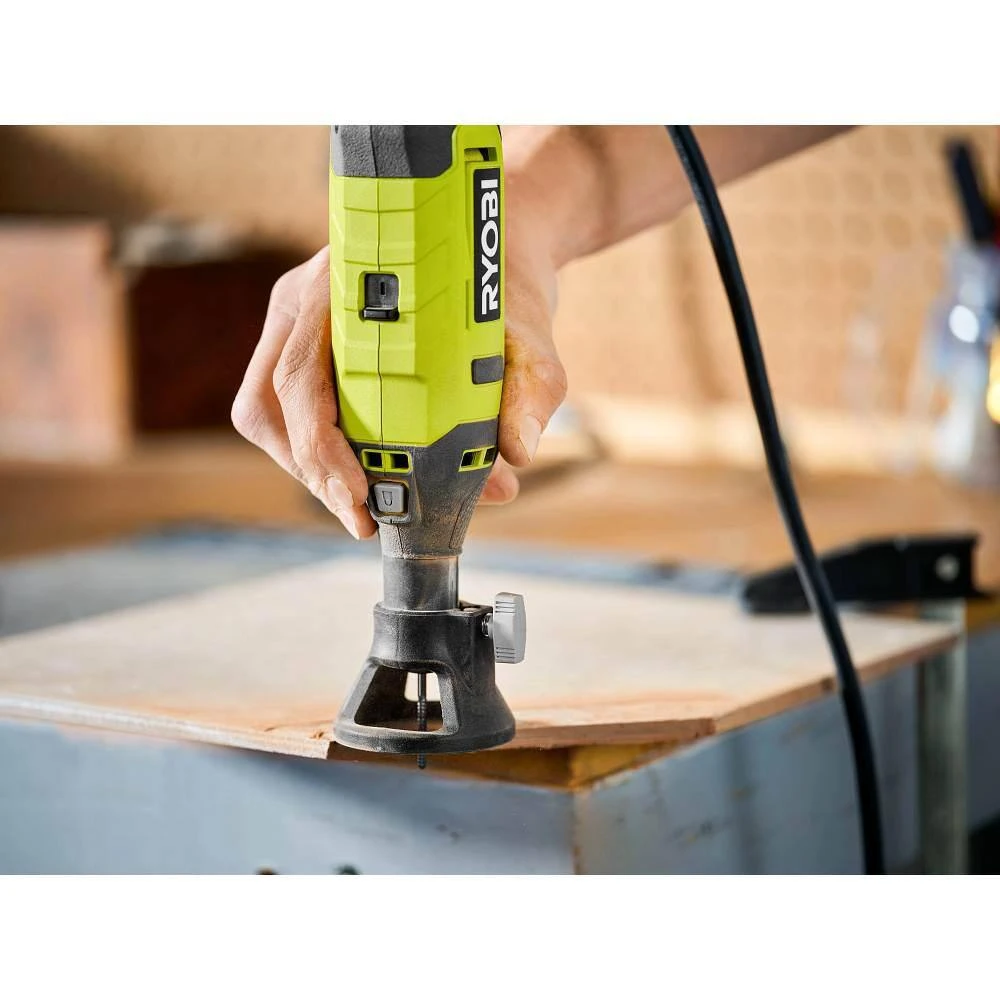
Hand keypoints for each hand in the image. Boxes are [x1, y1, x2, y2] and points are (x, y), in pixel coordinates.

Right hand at [232, 177, 567, 539]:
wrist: (498, 241)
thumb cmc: (504, 280)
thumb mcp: (529, 333)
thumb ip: (530, 389)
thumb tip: (515, 456)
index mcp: (342, 283)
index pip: (301, 377)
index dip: (320, 447)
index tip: (362, 496)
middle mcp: (306, 301)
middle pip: (270, 404)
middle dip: (313, 474)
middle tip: (365, 520)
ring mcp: (300, 322)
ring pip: (269, 413)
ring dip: (309, 469)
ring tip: (365, 507)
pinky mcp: (310, 344)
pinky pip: (289, 410)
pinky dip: (318, 452)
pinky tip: (361, 477)